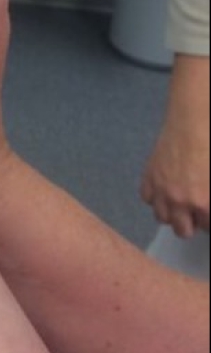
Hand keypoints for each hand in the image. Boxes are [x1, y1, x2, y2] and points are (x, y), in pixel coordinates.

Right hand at [141, 55, 209, 237]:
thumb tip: (207, 200)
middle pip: (183, 231)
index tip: (209, 211)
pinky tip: (165, 188)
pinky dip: (156, 197)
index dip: (210, 219)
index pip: (208, 228)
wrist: (194, 121)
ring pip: (162, 218)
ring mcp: (161, 191)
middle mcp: (181, 203)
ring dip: (172, 213)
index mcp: (205, 204)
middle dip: (192, 223)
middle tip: (198, 210)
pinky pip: (147, 199)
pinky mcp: (148, 177)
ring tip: (180, 202)